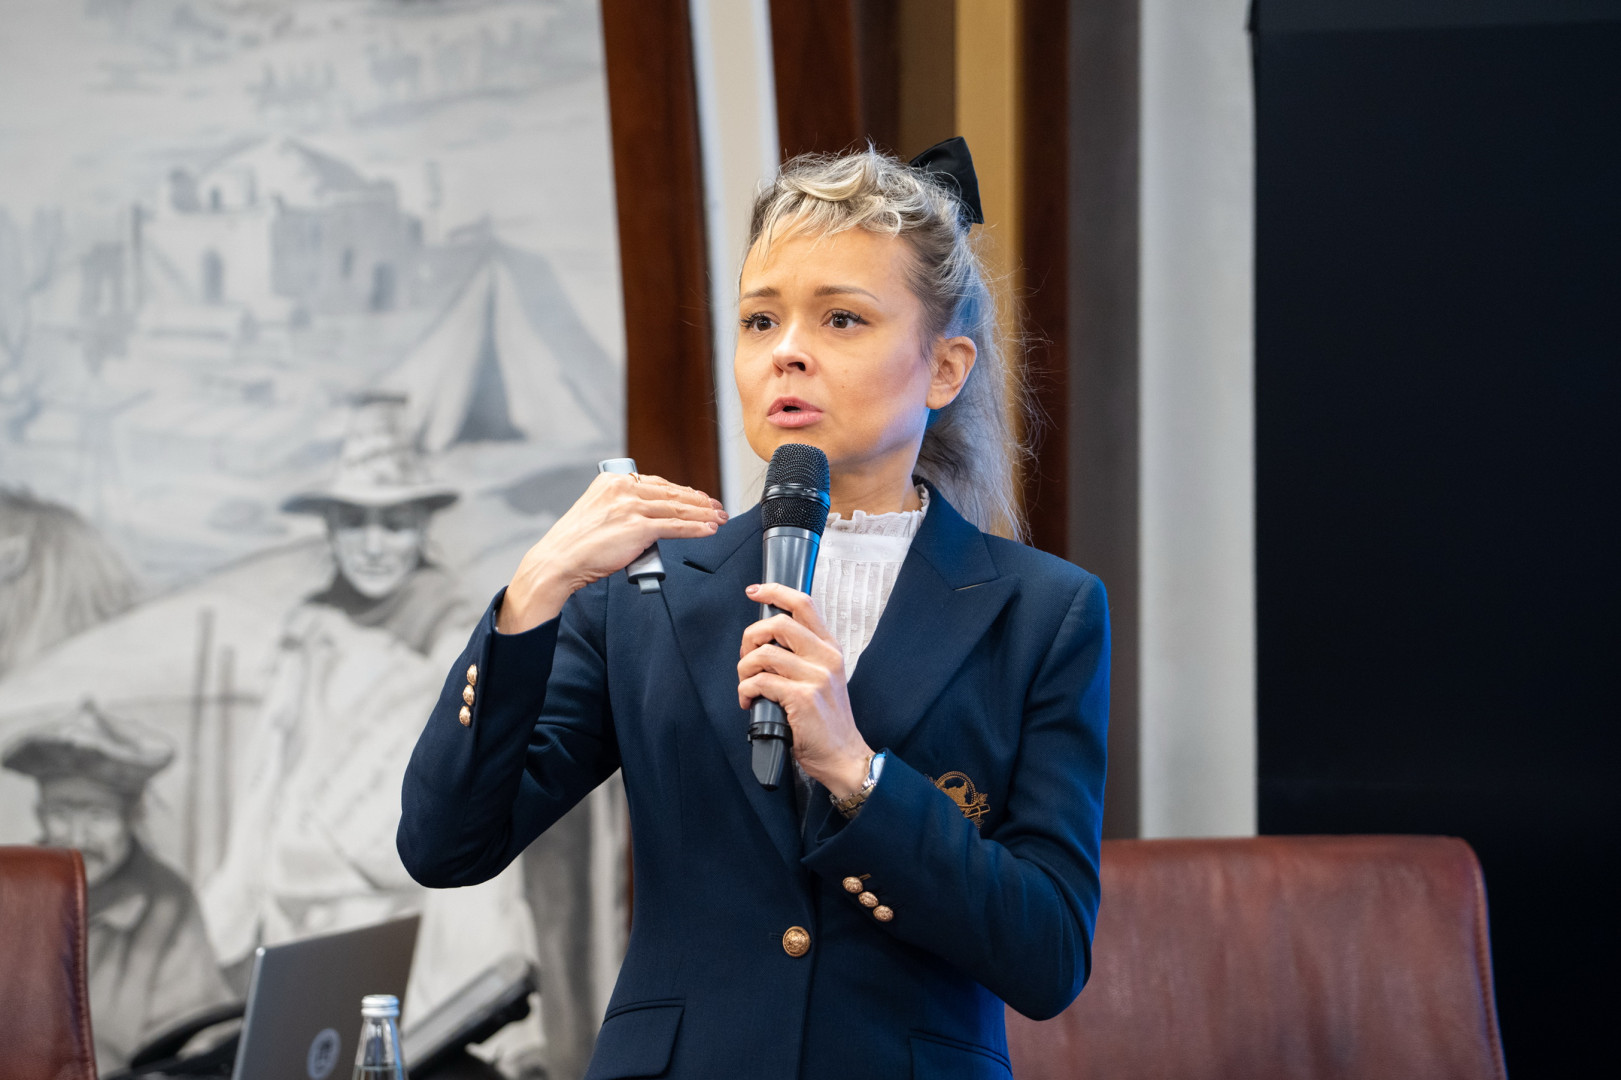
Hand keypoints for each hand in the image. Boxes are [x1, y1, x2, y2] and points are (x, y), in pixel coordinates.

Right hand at [498, 473, 725, 633]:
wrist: (559, 561)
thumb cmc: (574, 545)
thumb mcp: (596, 513)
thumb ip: (621, 509)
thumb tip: (649, 518)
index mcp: (612, 481)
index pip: (657, 483)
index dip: (682, 491)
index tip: (697, 497)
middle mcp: (623, 489)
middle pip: (672, 493)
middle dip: (699, 501)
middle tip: (716, 507)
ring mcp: (632, 507)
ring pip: (678, 509)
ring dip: (704, 514)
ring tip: (719, 518)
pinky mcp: (639, 527)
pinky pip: (676, 526)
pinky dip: (696, 528)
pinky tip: (709, 529)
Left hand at [736, 582, 872, 796]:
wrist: (843, 755)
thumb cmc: (828, 721)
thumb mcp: (824, 678)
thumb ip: (803, 655)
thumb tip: (767, 638)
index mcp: (829, 648)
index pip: (804, 604)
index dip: (775, 591)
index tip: (755, 591)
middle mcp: (825, 657)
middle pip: (778, 623)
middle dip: (750, 637)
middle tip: (747, 656)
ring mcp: (815, 677)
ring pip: (764, 654)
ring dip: (744, 669)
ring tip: (747, 684)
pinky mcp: (803, 697)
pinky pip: (761, 681)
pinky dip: (746, 690)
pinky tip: (748, 700)